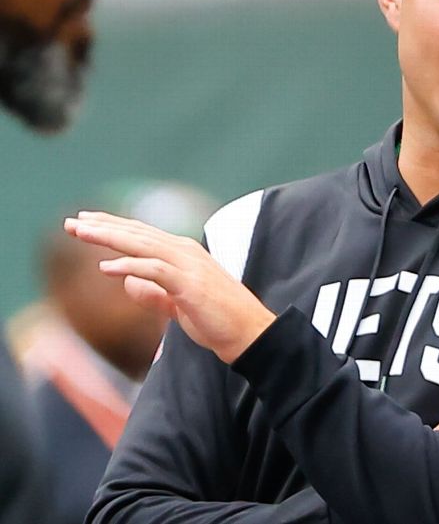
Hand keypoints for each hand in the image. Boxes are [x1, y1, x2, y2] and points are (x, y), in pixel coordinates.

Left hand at [64, 211, 276, 363]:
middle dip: (103, 226)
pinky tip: (106, 268)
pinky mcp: (189, 285)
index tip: (86, 221)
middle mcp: (186, 253)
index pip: (142, 234)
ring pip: (143, 245)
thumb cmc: (216, 320)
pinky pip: (155, 270)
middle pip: (137, 234)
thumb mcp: (177, 305)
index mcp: (184, 254)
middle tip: (72, 222)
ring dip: (110, 237)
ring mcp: (189, 266)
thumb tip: (126, 283)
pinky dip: (130, 266)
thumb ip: (153, 293)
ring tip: (82, 233)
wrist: (249, 333)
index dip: (113, 226)